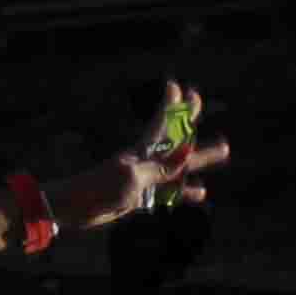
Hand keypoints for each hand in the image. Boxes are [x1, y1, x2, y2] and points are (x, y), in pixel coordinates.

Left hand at [80, 79, 230, 224]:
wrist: (72, 208)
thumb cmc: (98, 189)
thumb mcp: (131, 177)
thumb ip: (159, 167)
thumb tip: (186, 157)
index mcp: (143, 151)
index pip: (162, 123)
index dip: (172, 106)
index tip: (179, 86)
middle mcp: (147, 161)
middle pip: (176, 137)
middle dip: (189, 118)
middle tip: (199, 99)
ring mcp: (146, 178)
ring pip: (180, 166)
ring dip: (201, 157)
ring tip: (224, 148)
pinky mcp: (142, 196)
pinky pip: (170, 193)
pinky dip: (185, 192)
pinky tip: (201, 192)